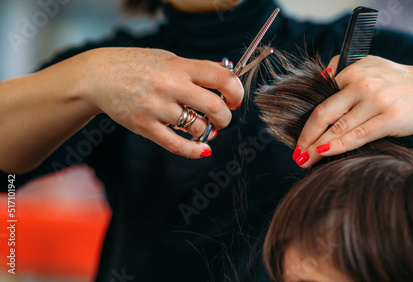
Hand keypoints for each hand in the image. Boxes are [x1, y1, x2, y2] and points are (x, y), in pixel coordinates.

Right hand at [80, 47, 243, 158]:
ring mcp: (156, 107)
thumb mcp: (169, 59)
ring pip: (198, 128)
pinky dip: (195, 151)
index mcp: (179, 66)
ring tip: (203, 128)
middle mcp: (169, 85)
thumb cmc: (138, 66)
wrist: (99, 76)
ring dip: (208, 132)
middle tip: (222, 118)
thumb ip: (199, 68)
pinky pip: (177, 145)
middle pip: (214, 106)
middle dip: (225, 117)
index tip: (234, 100)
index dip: (236, 92)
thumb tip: (230, 75)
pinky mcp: (144, 126)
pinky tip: (202, 150)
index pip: (222, 78)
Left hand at [293, 55, 412, 166]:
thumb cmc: (400, 83)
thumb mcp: (371, 67)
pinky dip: (337, 146)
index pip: (320, 98)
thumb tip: (318, 83)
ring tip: (305, 160)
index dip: (306, 120)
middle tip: (296, 154)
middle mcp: (361, 83)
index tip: (298, 138)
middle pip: (323, 113)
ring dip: (316, 147)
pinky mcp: (390, 117)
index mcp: (353, 70)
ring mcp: (376, 100)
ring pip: (338, 127)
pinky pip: (357, 135)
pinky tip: (324, 154)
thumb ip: (344, 73)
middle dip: (306, 137)